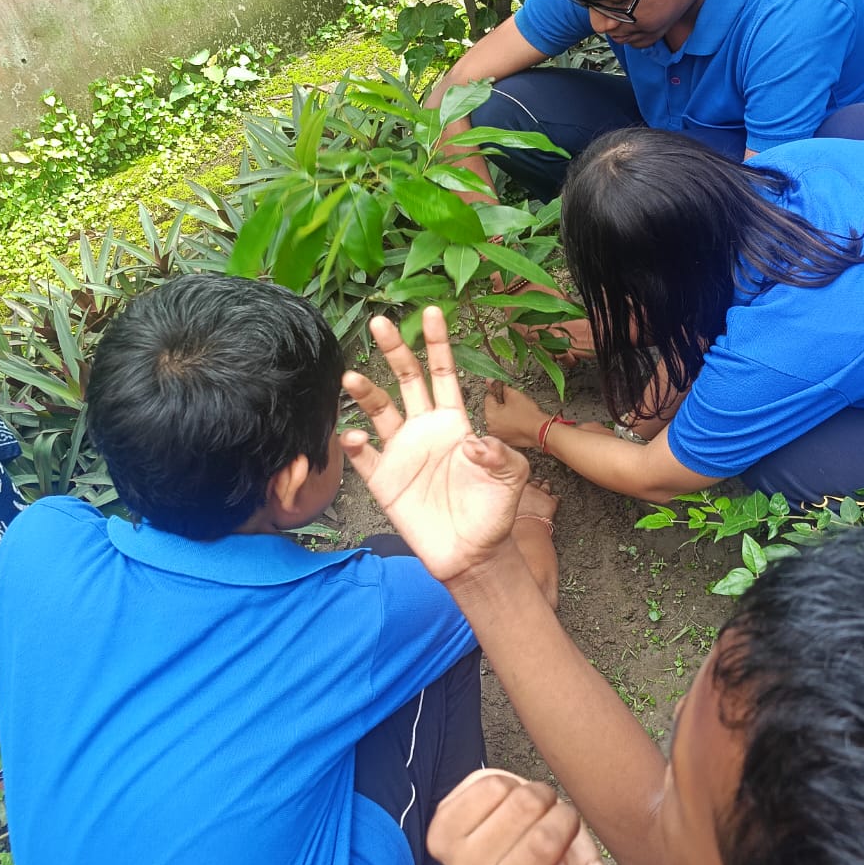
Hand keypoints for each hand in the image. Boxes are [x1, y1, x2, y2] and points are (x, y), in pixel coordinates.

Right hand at [341, 307, 529, 581]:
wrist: (473, 552)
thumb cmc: (494, 511)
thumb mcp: (512, 477)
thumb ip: (501, 454)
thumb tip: (476, 442)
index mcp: (455, 422)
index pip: (444, 374)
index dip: (438, 344)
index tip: (432, 312)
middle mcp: (425, 430)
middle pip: (406, 380)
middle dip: (394, 350)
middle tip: (381, 321)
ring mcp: (401, 453)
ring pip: (379, 411)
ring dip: (365, 393)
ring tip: (351, 376)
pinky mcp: (384, 481)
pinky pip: (364, 457)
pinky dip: (354, 444)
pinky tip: (354, 436)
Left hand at [428, 769, 630, 864]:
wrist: (496, 843)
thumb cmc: (547, 862)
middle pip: (541, 849)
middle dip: (563, 816)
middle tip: (561, 815)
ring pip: (518, 810)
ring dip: (536, 795)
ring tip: (533, 807)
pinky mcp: (439, 837)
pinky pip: (489, 790)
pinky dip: (505, 783)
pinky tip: (503, 799)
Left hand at [484, 382, 548, 448]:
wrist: (540, 431)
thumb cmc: (528, 415)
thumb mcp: (514, 395)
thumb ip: (500, 387)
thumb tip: (490, 381)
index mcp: (490, 415)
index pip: (489, 397)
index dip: (500, 393)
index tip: (508, 393)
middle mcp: (490, 427)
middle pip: (492, 409)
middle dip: (502, 404)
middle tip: (515, 404)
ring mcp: (498, 435)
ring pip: (498, 418)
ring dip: (505, 414)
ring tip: (518, 413)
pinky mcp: (505, 440)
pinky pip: (504, 427)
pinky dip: (509, 424)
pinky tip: (518, 421)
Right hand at [515, 477, 558, 525]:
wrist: (528, 527)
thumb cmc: (517, 522)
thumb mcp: (511, 510)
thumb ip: (513, 504)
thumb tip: (512, 507)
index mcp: (520, 490)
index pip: (523, 482)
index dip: (525, 484)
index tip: (526, 485)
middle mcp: (531, 489)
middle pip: (535, 482)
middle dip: (537, 482)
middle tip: (537, 482)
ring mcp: (542, 494)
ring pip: (546, 486)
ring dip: (547, 485)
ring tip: (547, 483)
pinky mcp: (552, 501)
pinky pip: (556, 497)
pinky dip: (557, 497)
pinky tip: (557, 497)